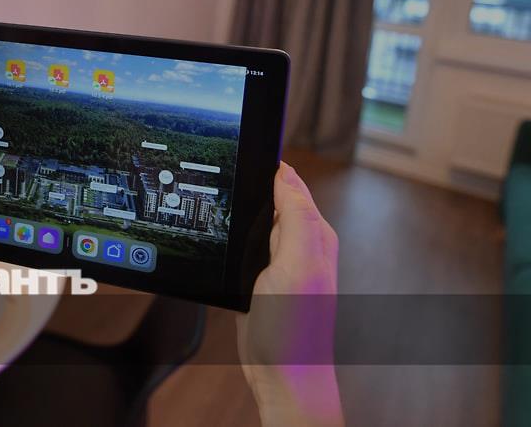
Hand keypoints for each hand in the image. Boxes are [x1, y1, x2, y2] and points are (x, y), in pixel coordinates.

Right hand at [237, 162, 342, 425]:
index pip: (289, 183)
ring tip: (216, 207)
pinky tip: (219, 242)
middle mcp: (300, 245)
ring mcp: (279, 263)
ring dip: (238, 217)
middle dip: (247, 191)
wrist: (281, 374)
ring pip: (253, 224)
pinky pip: (244, 248)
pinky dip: (231, 242)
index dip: (265, 168)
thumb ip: (297, 215)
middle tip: (220, 181)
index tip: (238, 156)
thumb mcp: (298, 263)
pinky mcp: (260, 280)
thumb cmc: (295, 326)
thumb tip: (284, 172)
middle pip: (268, 201)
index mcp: (314, 233)